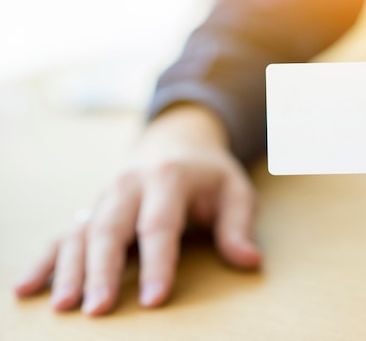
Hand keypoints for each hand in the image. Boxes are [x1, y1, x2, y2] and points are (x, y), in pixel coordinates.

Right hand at [14, 104, 260, 314]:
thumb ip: (239, 225)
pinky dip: (44, 260)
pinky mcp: (92, 209)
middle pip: (110, 228)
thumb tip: (250, 261)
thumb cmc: (210, 173)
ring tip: (62, 307)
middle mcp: (129, 185)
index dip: (158, 262)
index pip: (159, 224)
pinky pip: (62, 233)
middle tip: (99, 310)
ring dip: (69, 270)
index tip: (155, 299)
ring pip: (81, 232)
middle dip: (103, 270)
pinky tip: (26, 287)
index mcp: (167, 178)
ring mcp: (106, 197)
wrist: (176, 142)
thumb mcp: (235, 190)